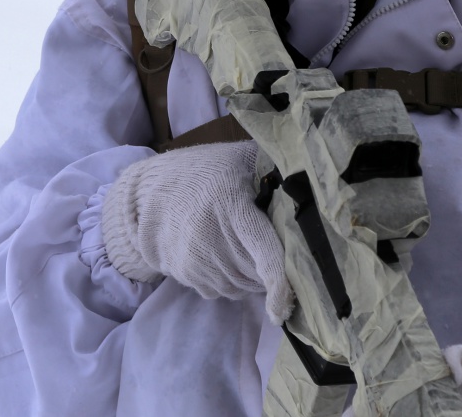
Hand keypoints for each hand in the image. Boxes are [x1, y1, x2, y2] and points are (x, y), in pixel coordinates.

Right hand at [100, 141, 292, 322]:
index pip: (263, 252)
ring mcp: (195, 259)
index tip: (290, 303)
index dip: (280, 283)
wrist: (149, 190)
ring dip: (252, 278)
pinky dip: (232, 281)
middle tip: (274, 246)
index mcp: (230, 203)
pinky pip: (221, 291)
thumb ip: (272, 172)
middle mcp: (210, 236)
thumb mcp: (240, 159)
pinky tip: (227, 256)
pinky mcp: (185, 274)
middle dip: (272, 270)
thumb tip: (312, 188)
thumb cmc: (205, 170)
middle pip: (256, 274)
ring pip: (240, 287)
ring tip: (249, 249)